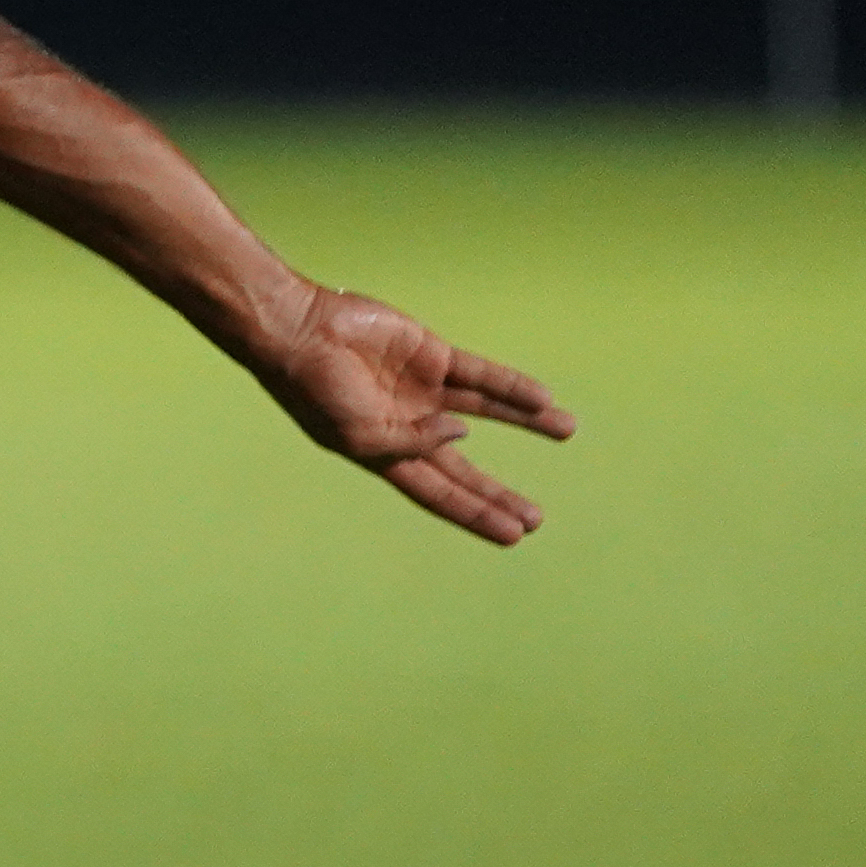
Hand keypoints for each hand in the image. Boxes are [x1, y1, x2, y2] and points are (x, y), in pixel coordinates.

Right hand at [252, 283, 573, 544]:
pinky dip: (511, 386)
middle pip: (463, 468)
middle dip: (497, 492)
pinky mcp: (432, 355)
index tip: (513, 535)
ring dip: (526, 422)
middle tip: (535, 518)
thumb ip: (412, 442)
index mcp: (384, 455)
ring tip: (565, 428)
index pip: (439, 494)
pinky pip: (481, 374)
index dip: (475, 514)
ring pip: (487, 411)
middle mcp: (408, 426)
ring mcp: (422, 389)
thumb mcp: (360, 434)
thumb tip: (463, 435)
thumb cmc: (315, 390)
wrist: (299, 331)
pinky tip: (542, 398)